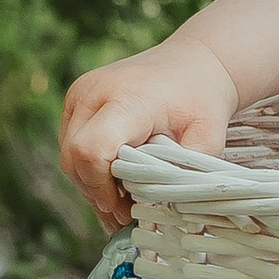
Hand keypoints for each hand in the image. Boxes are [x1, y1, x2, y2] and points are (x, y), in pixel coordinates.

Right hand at [60, 38, 240, 230]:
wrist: (194, 63)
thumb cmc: (202, 99)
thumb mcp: (208, 137)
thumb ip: (183, 174)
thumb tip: (156, 211)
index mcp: (127, 99)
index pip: (91, 149)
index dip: (101, 187)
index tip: (124, 208)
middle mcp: (93, 93)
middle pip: (74, 159)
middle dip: (98, 194)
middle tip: (128, 215)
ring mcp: (80, 95)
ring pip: (69, 157)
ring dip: (93, 186)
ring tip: (125, 204)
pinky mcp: (76, 102)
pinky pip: (71, 146)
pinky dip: (90, 170)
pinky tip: (116, 185)